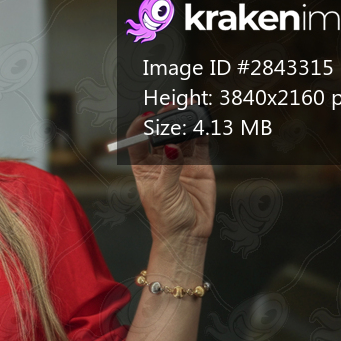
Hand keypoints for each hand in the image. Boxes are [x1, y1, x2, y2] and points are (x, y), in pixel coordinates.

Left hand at [126, 102, 215, 246]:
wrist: (188, 234)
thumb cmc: (167, 218)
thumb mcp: (163, 192)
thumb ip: (169, 168)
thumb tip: (173, 146)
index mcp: (143, 166)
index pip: (138, 140)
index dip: (141, 127)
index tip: (147, 117)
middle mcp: (161, 160)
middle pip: (161, 133)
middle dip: (166, 118)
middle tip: (174, 107)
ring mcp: (181, 160)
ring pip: (182, 134)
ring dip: (186, 121)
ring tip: (191, 108)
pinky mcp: (199, 164)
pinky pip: (200, 142)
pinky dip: (201, 130)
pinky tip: (202, 119)